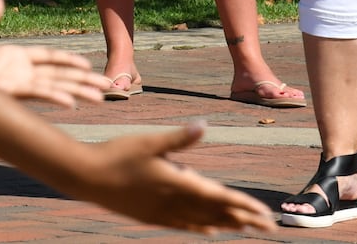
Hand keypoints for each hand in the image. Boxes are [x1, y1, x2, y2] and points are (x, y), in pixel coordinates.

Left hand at [0, 0, 102, 107]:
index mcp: (12, 58)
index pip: (47, 58)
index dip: (67, 60)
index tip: (87, 64)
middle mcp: (18, 73)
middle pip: (58, 75)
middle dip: (83, 79)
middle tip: (108, 85)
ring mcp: (14, 84)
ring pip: (54, 86)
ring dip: (78, 90)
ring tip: (101, 96)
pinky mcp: (7, 92)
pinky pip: (36, 94)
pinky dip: (54, 97)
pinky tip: (72, 102)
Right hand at [78, 125, 276, 234]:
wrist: (86, 176)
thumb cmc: (116, 154)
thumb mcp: (148, 142)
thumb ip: (178, 138)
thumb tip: (203, 125)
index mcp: (177, 182)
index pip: (219, 197)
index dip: (244, 206)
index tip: (265, 214)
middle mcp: (174, 202)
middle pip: (217, 213)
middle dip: (244, 219)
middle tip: (270, 226)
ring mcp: (162, 212)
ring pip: (203, 221)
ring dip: (227, 224)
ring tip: (246, 228)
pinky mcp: (151, 217)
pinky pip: (183, 225)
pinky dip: (200, 227)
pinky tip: (210, 230)